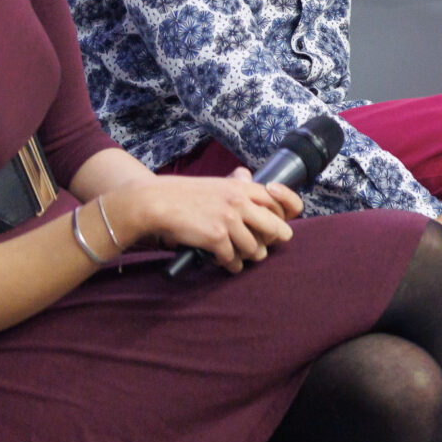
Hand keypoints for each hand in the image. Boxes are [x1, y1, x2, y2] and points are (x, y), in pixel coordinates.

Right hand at [113, 169, 299, 273]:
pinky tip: (224, 264)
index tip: (278, 228)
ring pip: (255, 249)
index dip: (283, 218)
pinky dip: (229, 265)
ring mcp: (230, 220)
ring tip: (240, 258)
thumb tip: (248, 177)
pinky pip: (232, 259)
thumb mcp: (217, 183)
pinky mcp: (216, 237)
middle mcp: (241, 202)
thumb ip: (236, 183)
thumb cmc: (185, 194)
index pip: (280, 202)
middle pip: (275, 229)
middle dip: (270, 242)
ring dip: (248, 257)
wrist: (157, 202)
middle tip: (263, 248)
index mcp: (244, 187)